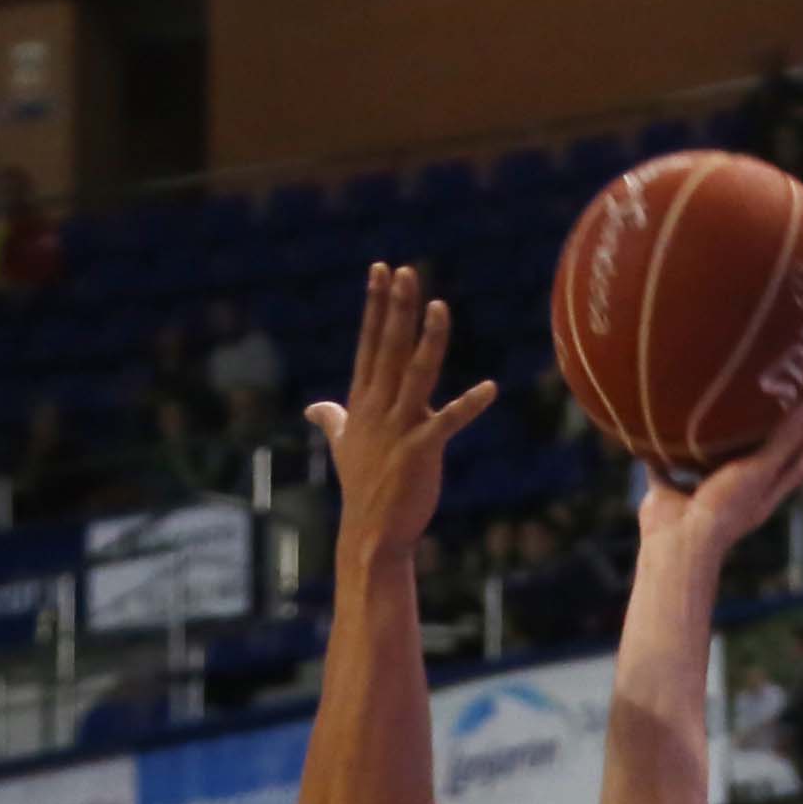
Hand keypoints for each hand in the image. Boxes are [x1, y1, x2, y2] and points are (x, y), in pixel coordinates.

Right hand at [302, 264, 495, 570]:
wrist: (371, 533)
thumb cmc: (361, 488)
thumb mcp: (342, 447)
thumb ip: (332, 420)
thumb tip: (312, 408)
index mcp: (362, 402)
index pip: (369, 344)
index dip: (375, 306)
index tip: (381, 270)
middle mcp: (378, 409)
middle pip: (388, 349)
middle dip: (397, 309)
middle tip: (406, 271)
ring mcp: (398, 429)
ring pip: (414, 374)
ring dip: (427, 340)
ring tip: (439, 306)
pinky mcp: (421, 451)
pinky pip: (448, 422)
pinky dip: (469, 405)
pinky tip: (491, 388)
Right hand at [637, 412, 802, 550]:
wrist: (678, 541)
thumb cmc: (725, 507)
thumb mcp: (760, 469)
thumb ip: (784, 441)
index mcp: (762, 492)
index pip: (793, 462)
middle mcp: (733, 493)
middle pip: (753, 459)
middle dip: (758, 433)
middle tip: (764, 396)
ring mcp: (701, 494)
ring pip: (707, 462)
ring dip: (708, 441)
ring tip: (712, 406)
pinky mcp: (669, 493)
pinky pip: (663, 469)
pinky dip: (659, 452)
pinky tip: (657, 426)